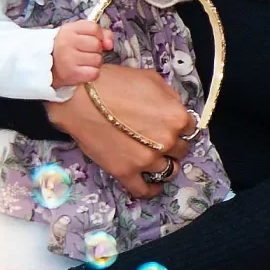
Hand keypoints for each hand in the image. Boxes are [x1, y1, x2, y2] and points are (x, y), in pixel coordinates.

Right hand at [47, 62, 186, 196]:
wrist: (79, 98)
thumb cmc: (114, 83)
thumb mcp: (150, 79)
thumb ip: (169, 96)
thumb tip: (176, 108)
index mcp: (176, 117)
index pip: (190, 128)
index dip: (181, 127)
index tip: (173, 127)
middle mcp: (167, 141)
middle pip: (181, 150)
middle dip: (174, 145)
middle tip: (161, 139)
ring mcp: (147, 159)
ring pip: (169, 170)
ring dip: (166, 165)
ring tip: (158, 160)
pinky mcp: (126, 173)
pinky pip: (144, 190)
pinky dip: (152, 190)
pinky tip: (154, 186)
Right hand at [51, 20, 106, 87]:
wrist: (48, 67)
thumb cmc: (67, 49)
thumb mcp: (79, 34)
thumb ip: (100, 33)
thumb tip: (110, 44)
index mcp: (68, 29)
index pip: (94, 28)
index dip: (97, 36)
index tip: (89, 41)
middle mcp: (67, 42)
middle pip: (97, 45)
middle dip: (95, 50)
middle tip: (84, 53)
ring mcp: (68, 58)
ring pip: (98, 60)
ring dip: (94, 63)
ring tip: (82, 62)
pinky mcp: (72, 74)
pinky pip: (94, 73)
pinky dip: (92, 73)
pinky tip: (82, 71)